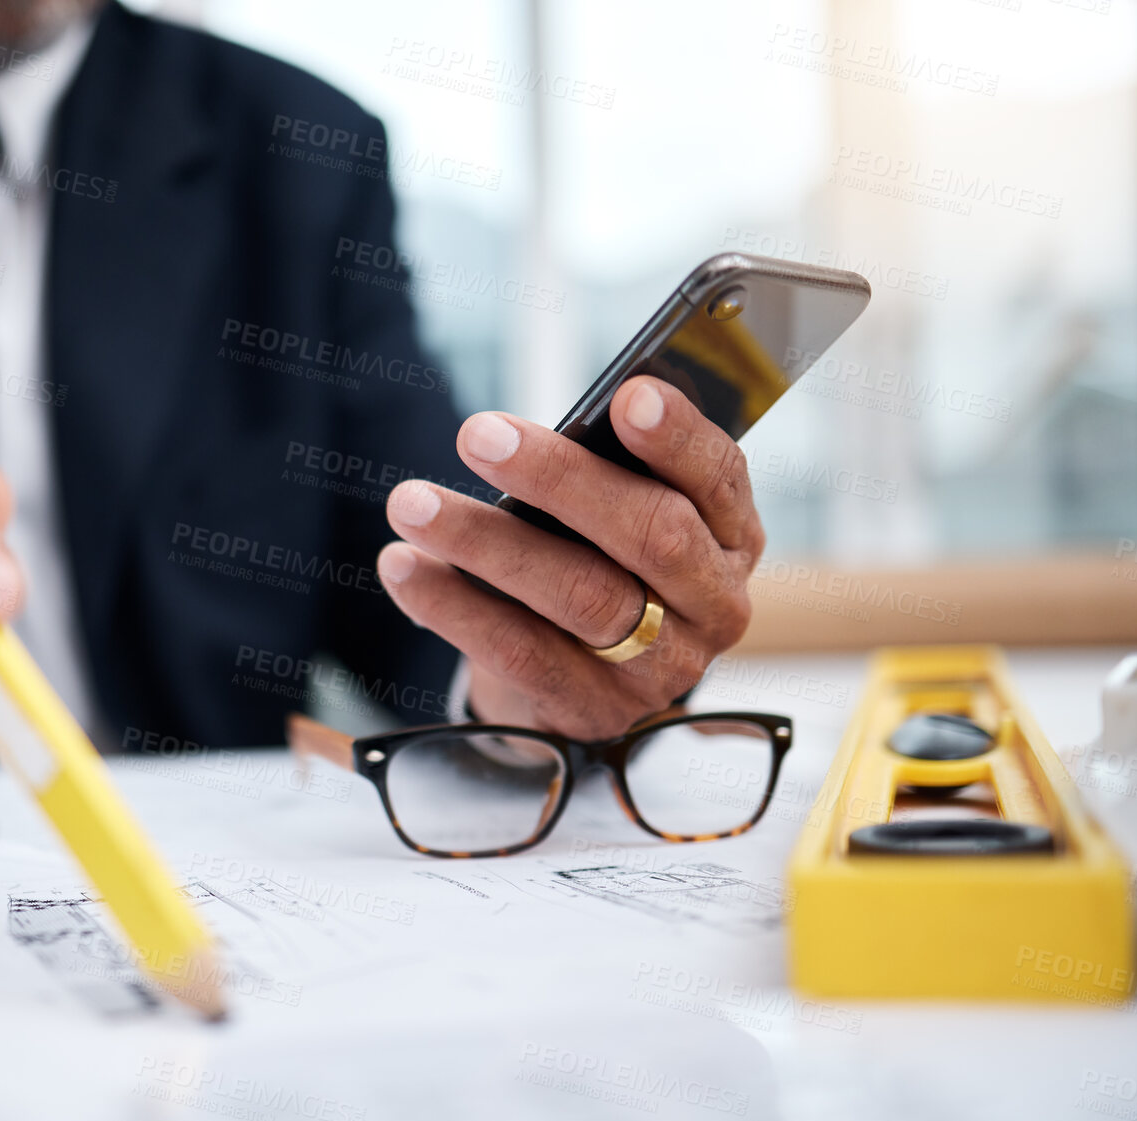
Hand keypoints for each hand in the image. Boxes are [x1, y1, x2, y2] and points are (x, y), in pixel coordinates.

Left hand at [377, 376, 762, 739]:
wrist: (582, 679)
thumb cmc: (598, 560)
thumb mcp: (621, 513)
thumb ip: (607, 473)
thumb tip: (534, 434)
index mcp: (732, 535)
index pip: (720, 477)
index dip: (678, 437)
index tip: (626, 395)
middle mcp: (714, 605)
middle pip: (651, 534)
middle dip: (559, 478)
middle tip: (477, 434)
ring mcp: (660, 668)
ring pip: (580, 595)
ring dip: (485, 541)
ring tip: (412, 503)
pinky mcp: (594, 709)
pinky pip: (519, 652)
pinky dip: (453, 605)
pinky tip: (404, 566)